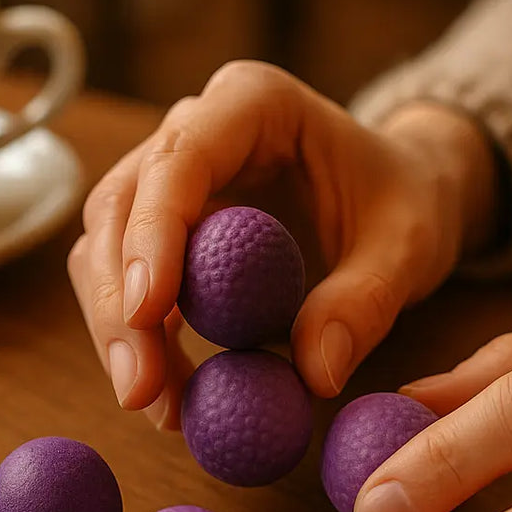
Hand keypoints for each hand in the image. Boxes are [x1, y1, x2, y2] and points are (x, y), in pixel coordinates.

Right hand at [67, 61, 496, 427]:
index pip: (180, 159)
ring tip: (159, 408)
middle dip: (119, 302)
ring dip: (119, 332)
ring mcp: (169, 179)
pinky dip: (139, 342)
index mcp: (254, 102)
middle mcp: (195, 129)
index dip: (154, 233)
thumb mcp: (408, 246)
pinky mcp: (163, 230)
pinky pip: (127, 283)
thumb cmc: (404, 202)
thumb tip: (315, 375)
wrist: (399, 196)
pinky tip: (167, 396)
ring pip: (104, 249)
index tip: (150, 311)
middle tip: (141, 388)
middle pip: (120, 207)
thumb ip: (366, 302)